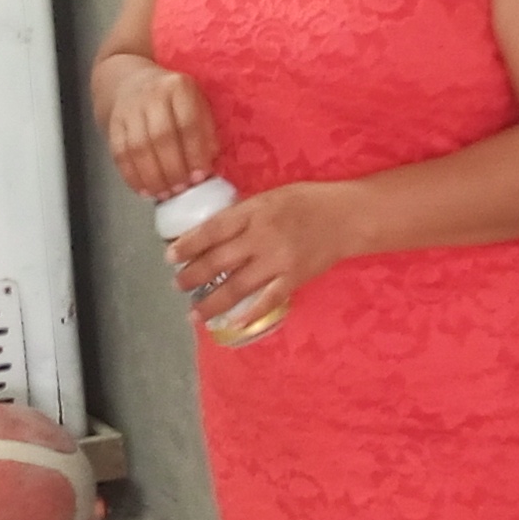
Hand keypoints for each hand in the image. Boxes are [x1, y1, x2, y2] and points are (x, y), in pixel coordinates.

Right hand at [103, 63, 222, 198]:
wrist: (130, 83)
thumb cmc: (172, 101)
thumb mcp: (196, 105)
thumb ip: (205, 133)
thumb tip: (208, 167)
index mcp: (179, 88)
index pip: (187, 123)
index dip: (194, 153)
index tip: (200, 177)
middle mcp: (152, 95)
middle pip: (161, 137)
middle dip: (172, 169)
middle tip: (180, 190)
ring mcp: (129, 109)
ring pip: (138, 148)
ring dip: (152, 177)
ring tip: (164, 194)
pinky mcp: (113, 124)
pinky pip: (120, 154)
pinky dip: (132, 176)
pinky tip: (143, 190)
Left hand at [166, 181, 358, 338]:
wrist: (348, 216)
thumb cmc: (307, 201)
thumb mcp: (270, 196)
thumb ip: (244, 214)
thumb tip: (212, 233)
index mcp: (254, 211)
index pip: (212, 230)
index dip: (188, 245)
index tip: (170, 256)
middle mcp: (262, 237)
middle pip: (218, 260)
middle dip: (192, 276)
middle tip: (177, 285)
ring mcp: (279, 260)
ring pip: (237, 286)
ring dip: (212, 301)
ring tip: (194, 313)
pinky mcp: (294, 278)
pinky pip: (268, 300)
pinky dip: (250, 314)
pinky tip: (233, 324)